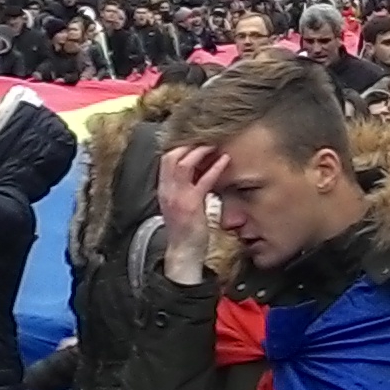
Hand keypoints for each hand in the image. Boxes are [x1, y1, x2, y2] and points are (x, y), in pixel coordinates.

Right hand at [153, 145, 223, 283]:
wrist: (183, 251)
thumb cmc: (184, 229)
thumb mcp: (177, 204)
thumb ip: (182, 187)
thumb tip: (195, 170)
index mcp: (164, 189)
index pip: (165, 159)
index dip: (180, 146)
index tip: (195, 140)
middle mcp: (167, 191)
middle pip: (171, 157)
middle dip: (188, 144)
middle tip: (204, 137)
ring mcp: (178, 197)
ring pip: (183, 164)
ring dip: (199, 151)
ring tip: (213, 144)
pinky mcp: (192, 205)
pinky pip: (203, 181)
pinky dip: (215, 168)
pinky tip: (224, 160)